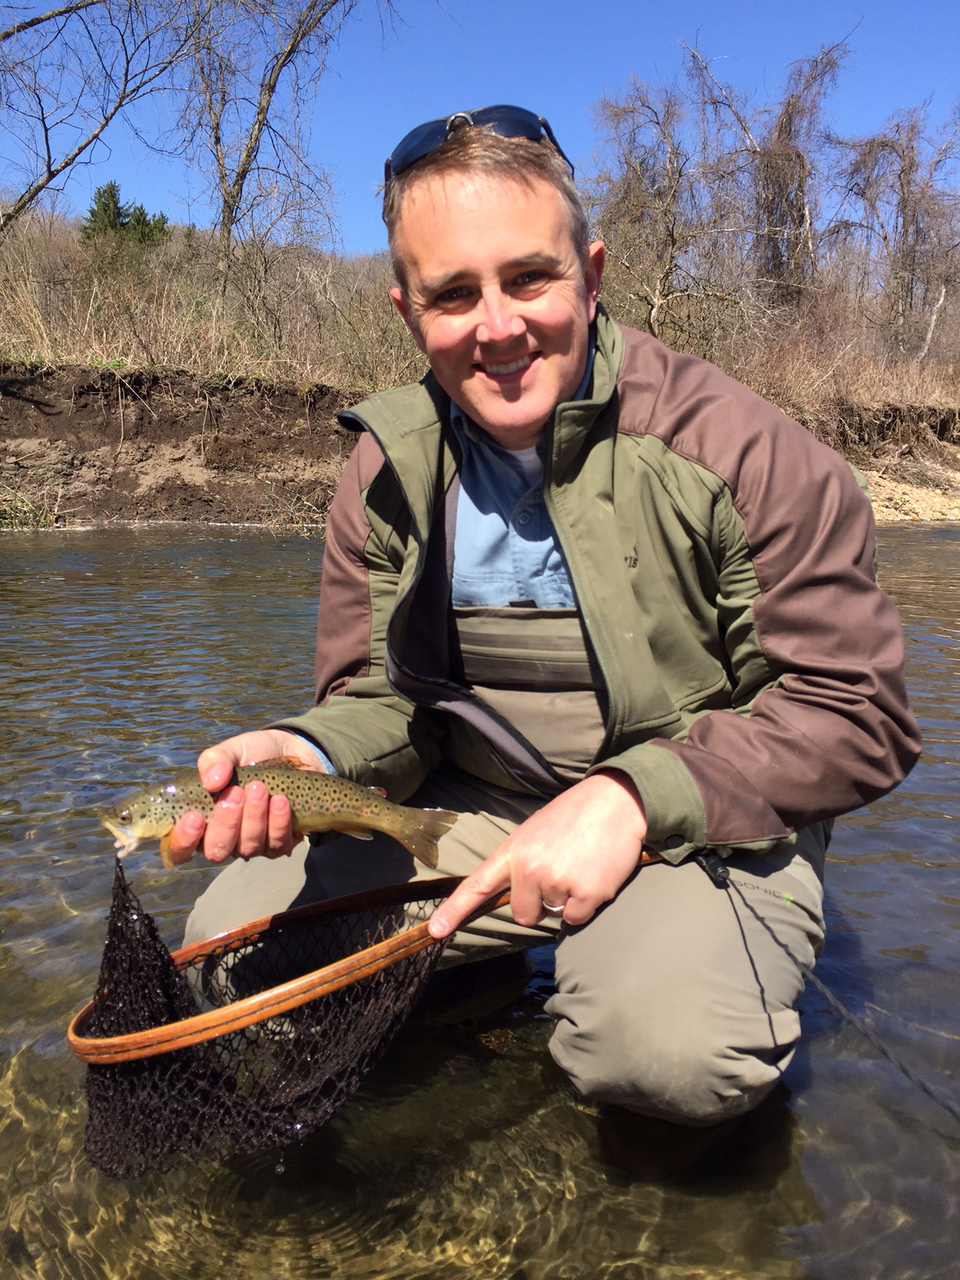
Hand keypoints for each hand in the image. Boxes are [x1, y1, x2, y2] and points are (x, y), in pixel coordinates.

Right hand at [168, 729, 324, 863]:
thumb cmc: (252, 755)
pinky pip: (278, 844)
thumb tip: (212, 782)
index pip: (181, 849)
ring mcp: (253, 844)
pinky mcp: (281, 842)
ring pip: (248, 847)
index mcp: (202, 821)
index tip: (194, 817)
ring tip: (259, 788)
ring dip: (254, 817)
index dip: (183, 840)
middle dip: (226, 824)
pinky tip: (281, 801)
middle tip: (235, 793)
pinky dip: (278, 822)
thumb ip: (214, 760)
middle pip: (216, 851)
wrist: (292, 752)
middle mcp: (225, 838)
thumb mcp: (231, 750)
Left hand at [427, 770, 647, 938]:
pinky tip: (594, 876)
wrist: (617, 801)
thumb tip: (519, 898)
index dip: (454, 911)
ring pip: (553, 915)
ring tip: (580, 865)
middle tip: (560, 871)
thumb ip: (521, 863)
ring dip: (567, 899)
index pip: (477, 885)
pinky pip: (576, 919)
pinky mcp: (584, 894)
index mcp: (513, 851)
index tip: (434, 931)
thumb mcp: (535, 832)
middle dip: (539, 904)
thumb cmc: (575, 817)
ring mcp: (555, 881)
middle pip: (522, 914)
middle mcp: (529, 868)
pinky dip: (586, 905)